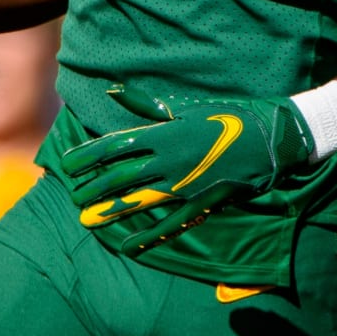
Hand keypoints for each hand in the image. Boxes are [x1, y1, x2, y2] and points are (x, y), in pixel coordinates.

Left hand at [60, 84, 313, 252]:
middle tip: (71, 194)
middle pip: (120, 175)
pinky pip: (169, 225)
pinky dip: (147, 236)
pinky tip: (128, 245)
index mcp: (163, 133)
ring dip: (110, 210)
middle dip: (93, 185)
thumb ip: (145, 104)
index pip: (114, 145)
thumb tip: (113, 90)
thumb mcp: (183, 106)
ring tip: (86, 218)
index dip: (88, 156)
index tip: (68, 163)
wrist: (268, 137)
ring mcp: (184, 185)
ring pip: (139, 201)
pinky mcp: (201, 203)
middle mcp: (168, 160)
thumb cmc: (225, 115)